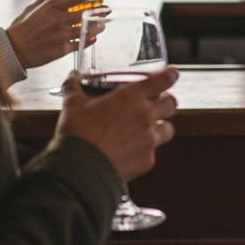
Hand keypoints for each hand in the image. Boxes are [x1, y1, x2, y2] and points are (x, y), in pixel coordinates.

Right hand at [6, 0, 106, 68]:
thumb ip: (41, 1)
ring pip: (88, 29)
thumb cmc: (20, 29)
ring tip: (102, 25)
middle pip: (88, 12)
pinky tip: (93, 38)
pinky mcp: (62, 49)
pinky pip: (82, 43)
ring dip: (98, 27)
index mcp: (52, 6)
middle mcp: (59, 19)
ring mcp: (62, 35)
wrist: (12, 50)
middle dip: (101, 10)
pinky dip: (89, 40)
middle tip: (107, 9)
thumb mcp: (30, 10)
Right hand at [56, 68, 178, 182]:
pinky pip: (153, 152)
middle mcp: (146, 116)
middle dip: (167, 102)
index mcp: (132, 97)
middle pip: (172, 104)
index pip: (164, 80)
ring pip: (168, 129)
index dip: (171, 75)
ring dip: (161, 126)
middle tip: (159, 104)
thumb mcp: (73, 104)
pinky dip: (145, 150)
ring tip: (148, 129)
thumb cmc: (77, 133)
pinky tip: (131, 152)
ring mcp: (149, 140)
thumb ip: (73, 87)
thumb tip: (71, 76)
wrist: (78, 170)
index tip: (173, 74)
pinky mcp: (147, 161)